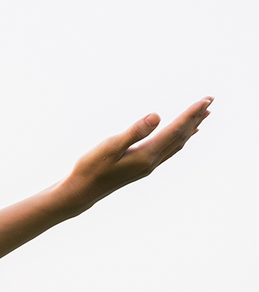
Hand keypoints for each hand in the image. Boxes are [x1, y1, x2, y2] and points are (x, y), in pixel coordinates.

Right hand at [63, 97, 211, 210]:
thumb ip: (134, 132)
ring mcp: (148, 166)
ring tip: (203, 117)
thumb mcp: (110, 146)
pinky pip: (168, 151)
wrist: (82, 191)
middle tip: (211, 101)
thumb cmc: (91, 168)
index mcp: (147, 155)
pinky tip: (180, 138)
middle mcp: (152, 161)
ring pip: (177, 144)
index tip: (206, 99)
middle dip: (196, 118)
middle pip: (181, 136)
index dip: (191, 113)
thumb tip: (157, 116)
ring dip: (190, 128)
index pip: (175, 130)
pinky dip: (179, 140)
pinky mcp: (142, 167)